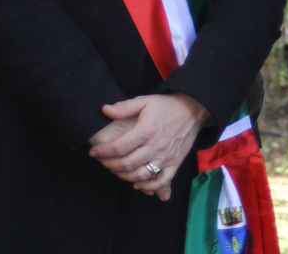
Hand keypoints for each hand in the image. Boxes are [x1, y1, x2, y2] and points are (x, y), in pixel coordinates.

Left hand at [88, 93, 209, 200]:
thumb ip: (124, 107)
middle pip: (127, 164)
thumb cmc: (166, 106)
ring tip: (115, 169)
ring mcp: (166, 157)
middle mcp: (157, 146)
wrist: (192, 109)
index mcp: (147, 130)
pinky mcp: (175, 163)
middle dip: (109, 164)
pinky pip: (161, 181)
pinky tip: (137, 184)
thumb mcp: (145, 101)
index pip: (120, 147)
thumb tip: (105, 110)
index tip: (95, 151)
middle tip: (102, 160)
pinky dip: (148, 187)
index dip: (103, 152)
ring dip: (123, 176)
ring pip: (140, 175)